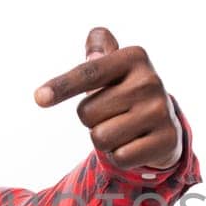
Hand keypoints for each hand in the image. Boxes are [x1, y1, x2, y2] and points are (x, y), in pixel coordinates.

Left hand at [34, 27, 181, 169]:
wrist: (164, 124)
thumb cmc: (124, 92)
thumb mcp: (114, 67)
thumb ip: (100, 49)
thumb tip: (93, 50)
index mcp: (134, 57)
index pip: (89, 73)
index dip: (62, 86)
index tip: (39, 98)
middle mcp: (150, 81)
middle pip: (86, 113)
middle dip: (91, 118)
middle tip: (112, 113)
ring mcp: (160, 111)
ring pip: (100, 137)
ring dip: (104, 139)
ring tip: (123, 128)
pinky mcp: (166, 140)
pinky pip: (119, 157)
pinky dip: (120, 155)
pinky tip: (135, 144)